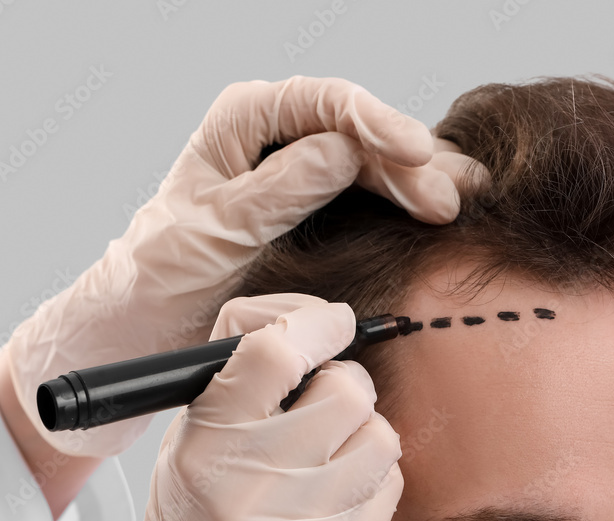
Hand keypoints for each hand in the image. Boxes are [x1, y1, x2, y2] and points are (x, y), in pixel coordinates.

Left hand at [0, 75, 486, 458]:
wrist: (147, 324)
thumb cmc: (162, 276)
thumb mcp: (213, 234)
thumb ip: (275, 191)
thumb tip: (342, 151)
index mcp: (244, 121)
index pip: (323, 103)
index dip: (376, 123)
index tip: (416, 153)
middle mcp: (280, 135)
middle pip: (361, 134)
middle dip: (410, 163)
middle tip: (450, 202)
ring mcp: (305, 170)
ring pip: (378, 162)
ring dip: (422, 182)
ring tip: (466, 202)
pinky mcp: (323, 208)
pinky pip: (375, 193)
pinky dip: (411, 203)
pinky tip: (447, 210)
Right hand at [51, 293, 403, 520]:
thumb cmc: (202, 499)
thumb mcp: (196, 422)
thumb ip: (248, 360)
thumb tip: (317, 315)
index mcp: (207, 443)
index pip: (273, 353)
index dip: (314, 323)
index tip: (334, 321)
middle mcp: (251, 487)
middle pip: (346, 390)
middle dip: (343, 382)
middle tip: (325, 399)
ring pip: (381, 436)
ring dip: (362, 432)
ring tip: (329, 452)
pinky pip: (390, 485)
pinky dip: (370, 478)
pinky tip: (335, 493)